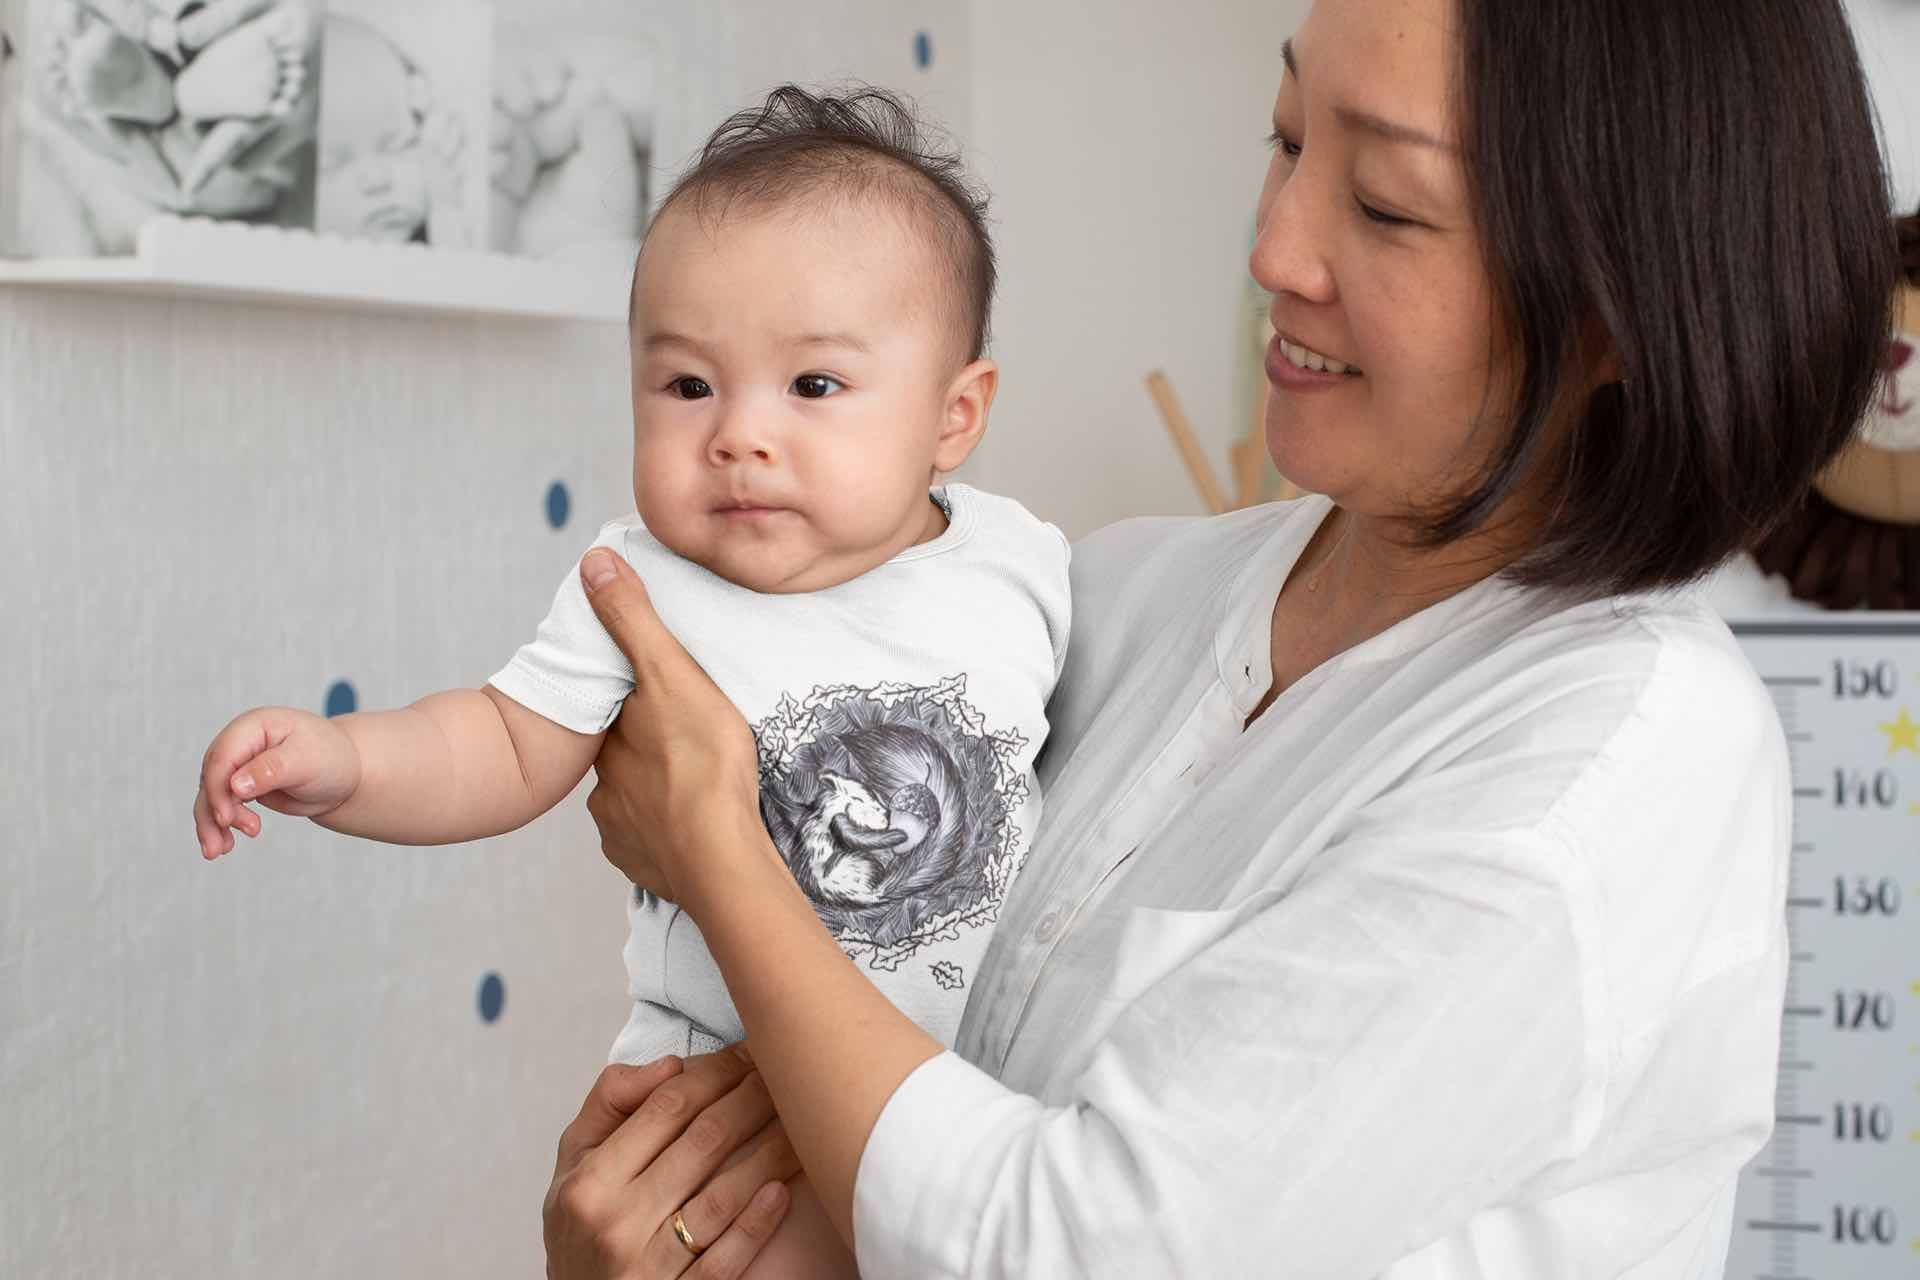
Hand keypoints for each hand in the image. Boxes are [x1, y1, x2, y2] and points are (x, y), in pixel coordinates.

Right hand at [192, 706, 360, 857]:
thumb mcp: (307, 761)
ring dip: (211, 825)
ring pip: (211, 797)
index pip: (223, 757)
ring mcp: (238, 767)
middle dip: (213, 812)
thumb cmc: (331, 758)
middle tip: (225, 844)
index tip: (227, 818)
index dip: (218, 789)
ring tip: (220, 851)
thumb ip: (271, 770)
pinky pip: (222, 808)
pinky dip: (219, 827)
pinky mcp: (241, 788)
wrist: (346, 774)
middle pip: (211, 779)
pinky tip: (225, 845)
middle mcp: (240, 744)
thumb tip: (235, 785)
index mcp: (253, 727)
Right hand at [545, 1049, 798, 1277]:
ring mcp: (648, 1266)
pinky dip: (756, 1224)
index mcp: (590, 1182)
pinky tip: (781, 1191)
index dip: (715, 1073)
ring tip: (799, 1123)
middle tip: (783, 1076)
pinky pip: (725, 1259)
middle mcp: (616, 1221)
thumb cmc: (581, 1229)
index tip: (745, 1055)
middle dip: (752, 1100)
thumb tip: (671, 1066)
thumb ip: (609, 1105)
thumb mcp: (572, 1166)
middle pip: (703, 1142)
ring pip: (722, 1197)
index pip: (666, 1107)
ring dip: (770, 1153)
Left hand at [578, 550, 768, 906]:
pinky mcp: (642, 867)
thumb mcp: (672, 674)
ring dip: (658, 796)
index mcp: (611, 738)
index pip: (615, 713)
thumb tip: (592, 561)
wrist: (720, 856)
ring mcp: (621, 832)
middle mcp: (604, 787)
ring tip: (698, 790)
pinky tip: (692, 828)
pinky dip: (665, 836)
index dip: (636, 704)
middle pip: (625, 759)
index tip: (663, 702)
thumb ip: (632, 620)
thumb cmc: (703, 761)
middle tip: (688, 747)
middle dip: (648, 752)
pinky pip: (649, 845)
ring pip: (635, 804)